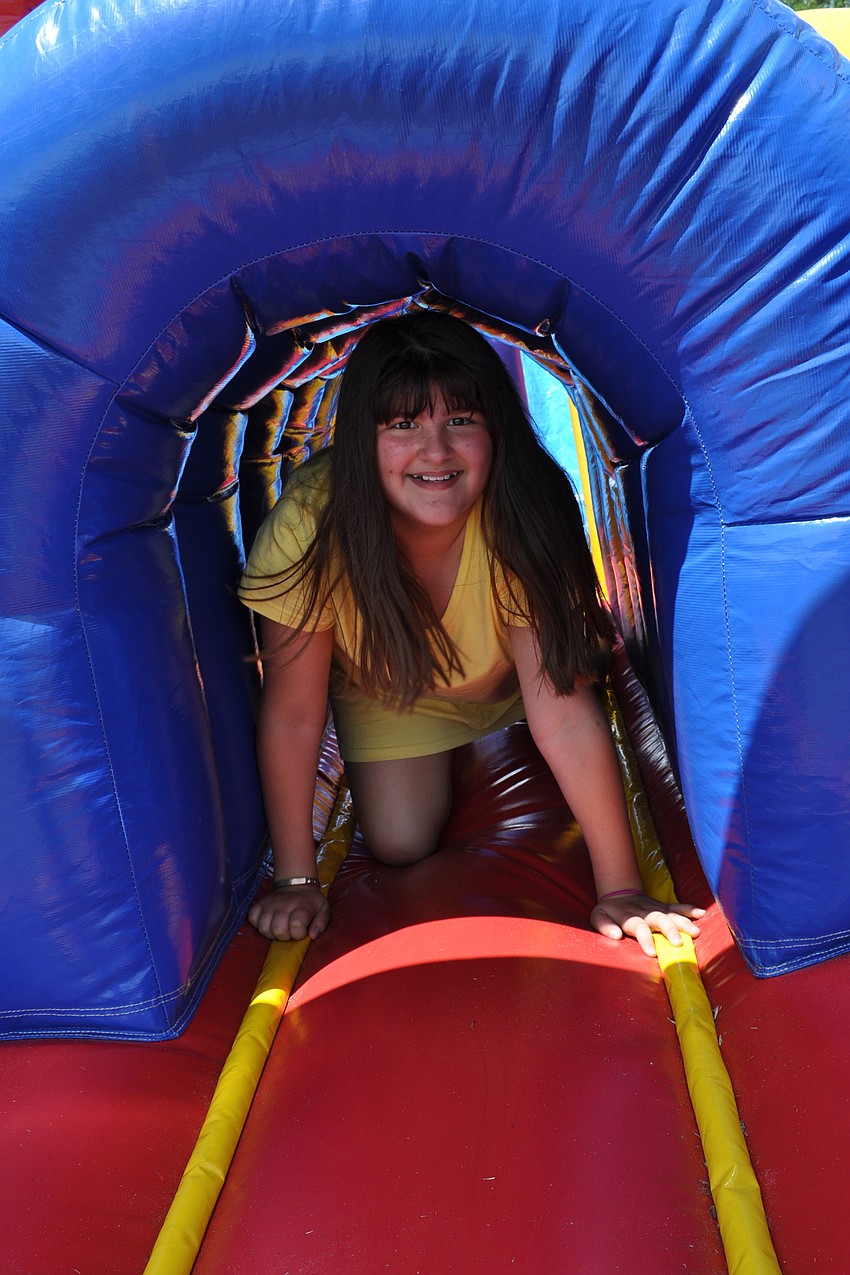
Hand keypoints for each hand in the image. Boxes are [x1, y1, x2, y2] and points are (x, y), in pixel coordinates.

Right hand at [248, 884, 329, 941]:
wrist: (296, 884)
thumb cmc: (310, 901)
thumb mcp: (323, 909)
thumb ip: (321, 923)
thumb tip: (312, 936)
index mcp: (302, 907)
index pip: (296, 925)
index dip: (299, 933)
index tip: (302, 931)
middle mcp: (284, 905)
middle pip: (278, 930)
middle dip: (284, 936)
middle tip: (289, 931)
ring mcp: (270, 903)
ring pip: (263, 928)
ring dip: (271, 933)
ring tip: (279, 928)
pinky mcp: (259, 903)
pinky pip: (252, 918)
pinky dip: (258, 924)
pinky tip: (268, 922)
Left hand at [590, 891, 704, 956]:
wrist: (618, 892)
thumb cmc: (609, 910)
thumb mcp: (598, 916)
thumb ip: (604, 926)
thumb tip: (615, 935)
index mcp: (631, 918)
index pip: (639, 929)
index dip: (645, 940)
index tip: (652, 953)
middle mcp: (647, 913)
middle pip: (660, 920)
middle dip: (670, 931)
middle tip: (679, 944)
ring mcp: (657, 909)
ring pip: (672, 914)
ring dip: (684, 922)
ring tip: (696, 932)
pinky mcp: (664, 907)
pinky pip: (678, 907)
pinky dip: (689, 909)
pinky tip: (701, 913)